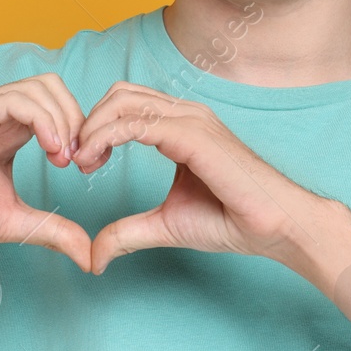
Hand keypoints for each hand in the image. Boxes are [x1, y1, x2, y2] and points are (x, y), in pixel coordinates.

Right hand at [0, 74, 93, 271]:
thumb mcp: (14, 222)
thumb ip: (53, 232)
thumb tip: (90, 256)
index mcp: (9, 131)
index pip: (58, 106)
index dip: (81, 130)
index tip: (88, 167)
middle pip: (53, 87)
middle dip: (78, 119)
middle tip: (80, 160)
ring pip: (38, 88)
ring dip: (63, 120)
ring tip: (64, 158)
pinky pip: (14, 101)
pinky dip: (42, 120)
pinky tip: (50, 150)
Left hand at [71, 81, 318, 274]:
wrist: (275, 227)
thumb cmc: (232, 221)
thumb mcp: (165, 226)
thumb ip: (128, 232)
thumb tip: (95, 255)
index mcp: (181, 126)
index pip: (126, 106)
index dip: (96, 128)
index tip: (81, 163)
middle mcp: (186, 114)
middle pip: (119, 95)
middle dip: (88, 122)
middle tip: (76, 160)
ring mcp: (191, 120)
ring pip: (123, 102)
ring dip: (93, 128)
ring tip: (82, 162)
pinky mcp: (193, 135)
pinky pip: (137, 123)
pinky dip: (106, 137)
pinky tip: (95, 161)